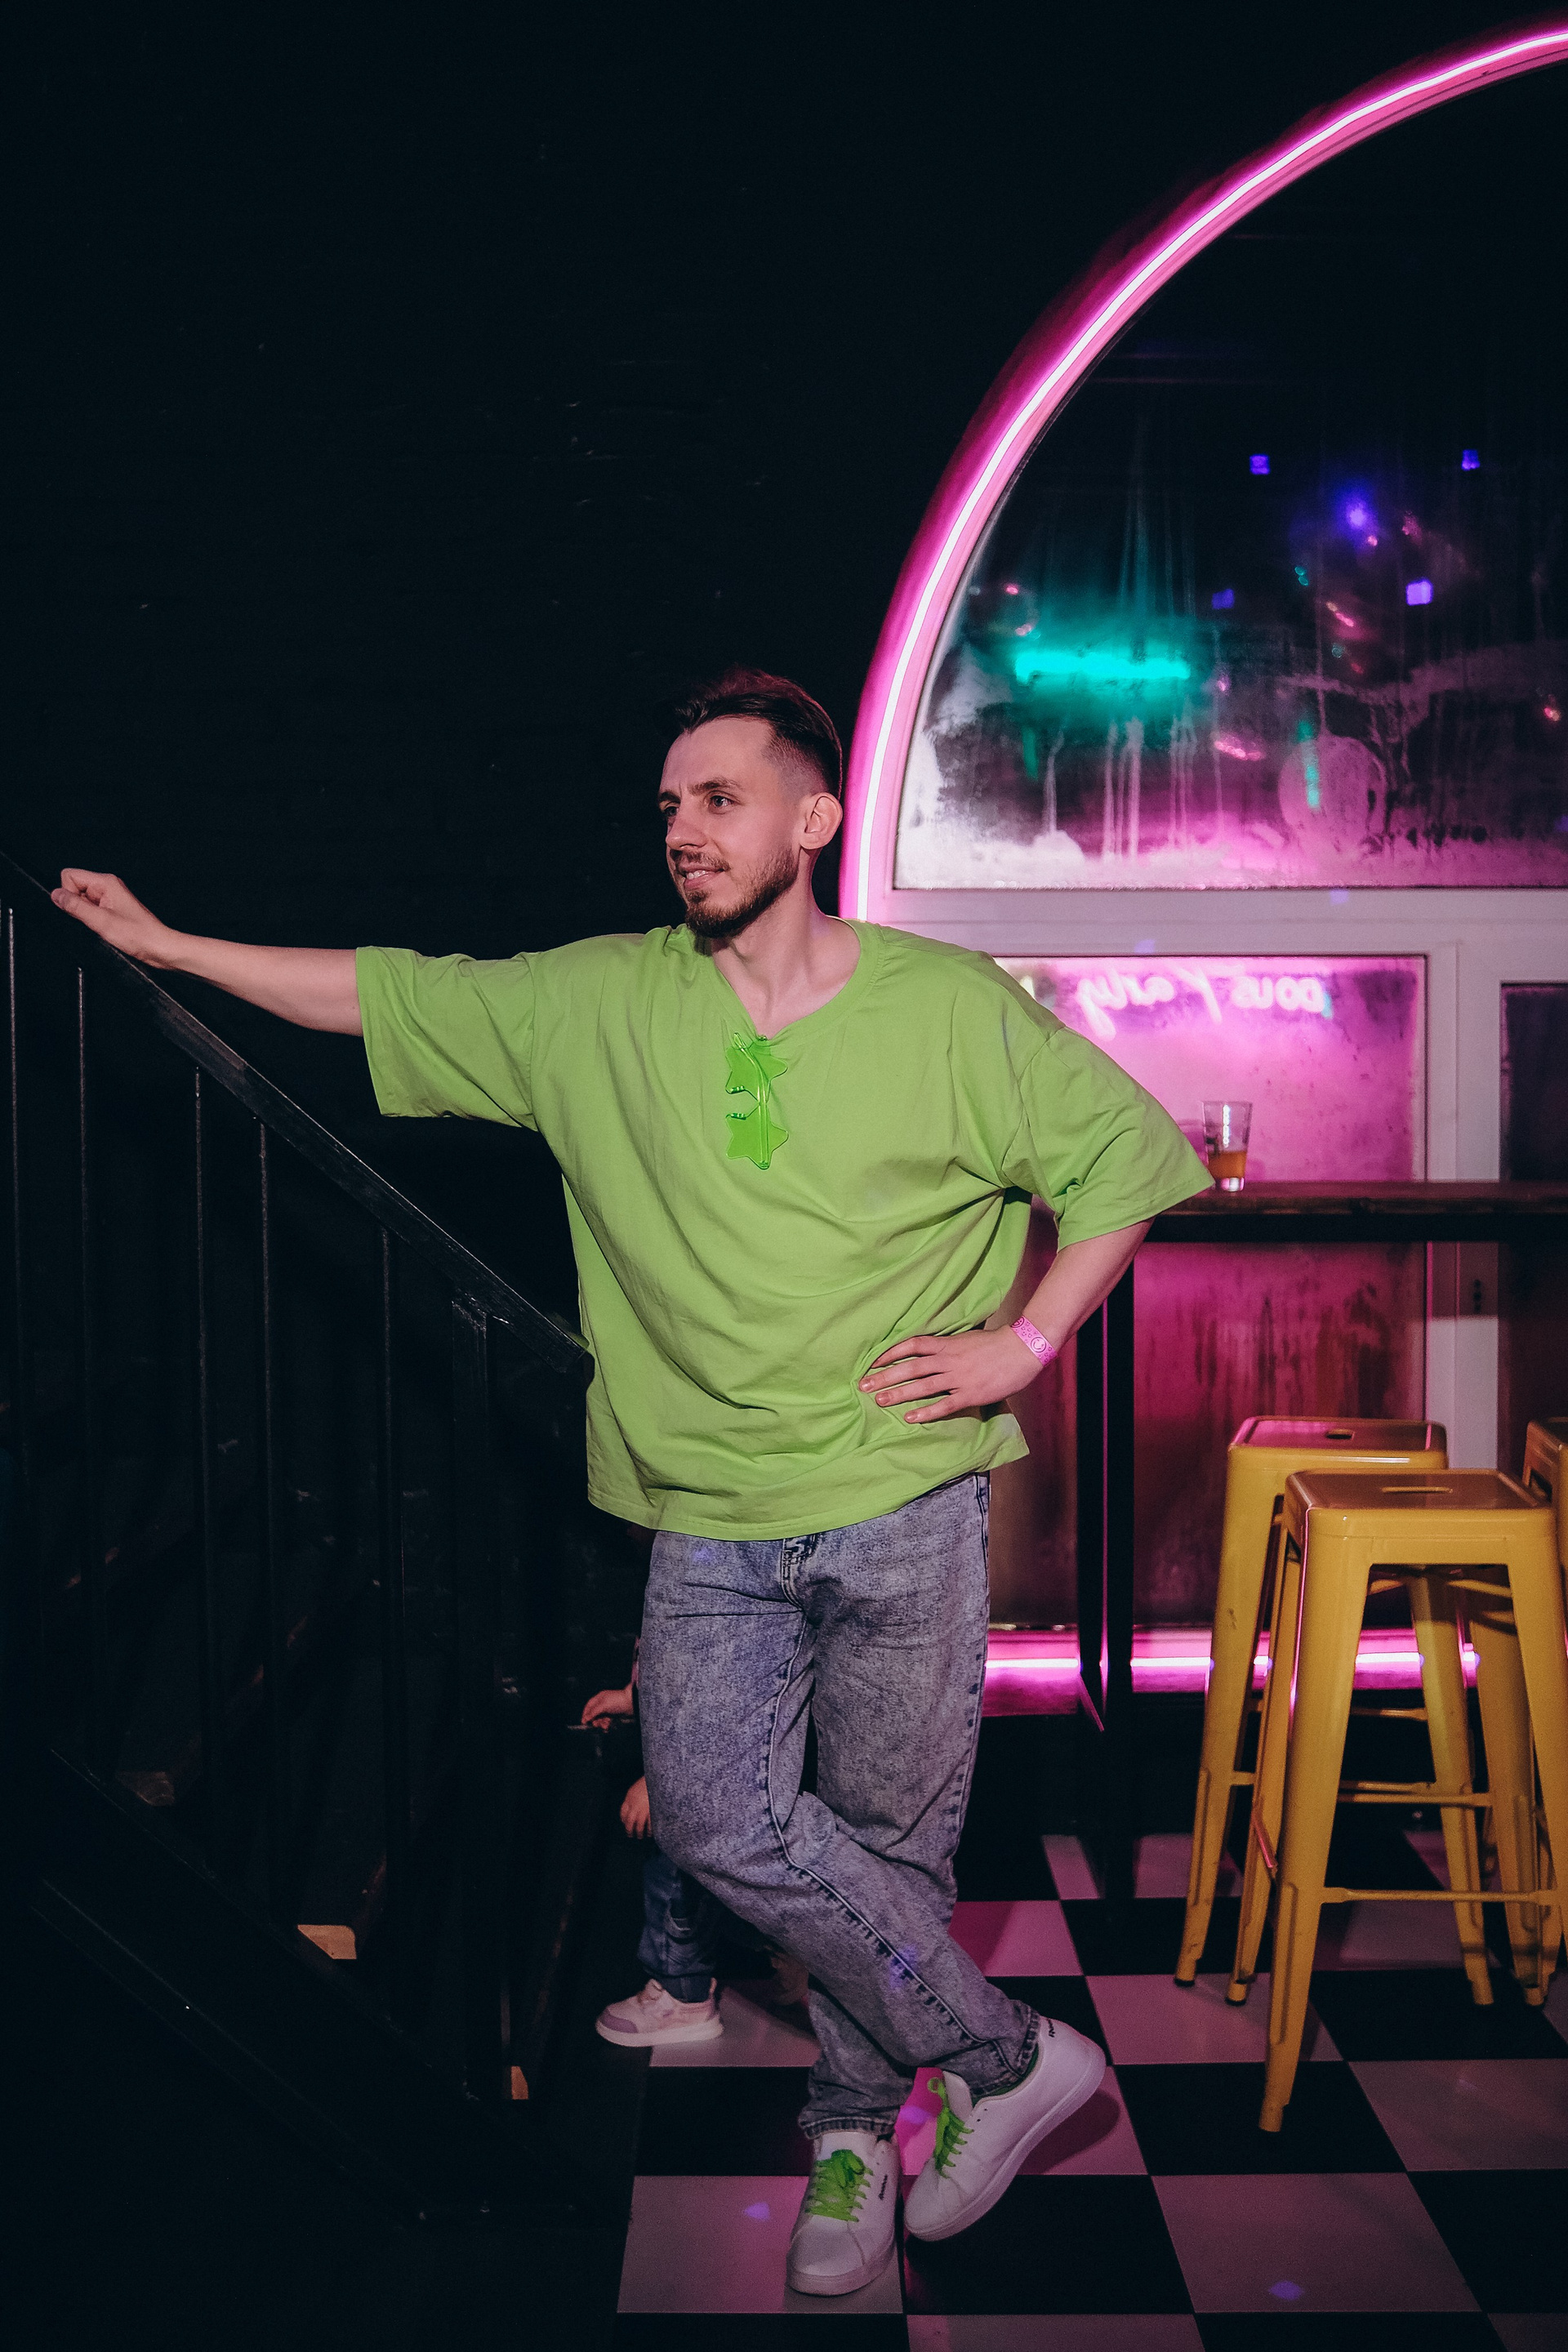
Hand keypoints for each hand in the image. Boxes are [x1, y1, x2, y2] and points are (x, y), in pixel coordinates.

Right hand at [51, 870, 178, 965]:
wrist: (158, 947)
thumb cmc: (138, 935)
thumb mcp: (101, 921)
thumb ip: (75, 906)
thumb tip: (55, 895)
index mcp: (106, 882)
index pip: (70, 875)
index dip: (69, 893)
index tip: (82, 909)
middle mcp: (107, 886)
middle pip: (74, 887)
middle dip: (77, 905)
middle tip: (96, 919)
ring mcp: (110, 898)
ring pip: (81, 900)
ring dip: (86, 914)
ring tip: (104, 925)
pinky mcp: (112, 909)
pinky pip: (91, 910)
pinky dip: (93, 920)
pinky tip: (106, 928)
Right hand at [581, 1683, 634, 1730]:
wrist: (632, 1703)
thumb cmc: (618, 1700)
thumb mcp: (603, 1705)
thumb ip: (593, 1712)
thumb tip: (585, 1718)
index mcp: (599, 1698)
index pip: (589, 1706)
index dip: (586, 1713)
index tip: (584, 1721)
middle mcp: (603, 1703)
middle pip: (594, 1714)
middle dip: (595, 1720)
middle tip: (597, 1725)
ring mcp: (608, 1709)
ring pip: (600, 1718)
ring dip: (601, 1723)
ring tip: (605, 1725)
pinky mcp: (614, 1714)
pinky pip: (606, 1720)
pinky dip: (606, 1724)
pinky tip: (608, 1726)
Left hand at [620, 1777, 650, 1838]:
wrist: (659, 1778)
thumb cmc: (648, 1782)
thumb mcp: (636, 1788)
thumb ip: (632, 1798)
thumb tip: (630, 1809)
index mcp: (629, 1798)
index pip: (623, 1812)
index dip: (623, 1820)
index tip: (625, 1824)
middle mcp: (635, 1805)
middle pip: (629, 1821)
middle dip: (629, 1830)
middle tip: (630, 1835)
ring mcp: (644, 1809)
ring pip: (639, 1825)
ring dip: (639, 1832)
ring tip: (640, 1836)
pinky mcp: (653, 1811)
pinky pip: (650, 1824)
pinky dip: (650, 1830)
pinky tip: (650, 1833)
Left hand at [859, 1325, 1042, 1421]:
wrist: (1022, 1350)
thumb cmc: (995, 1343)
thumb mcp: (966, 1339)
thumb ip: (946, 1346)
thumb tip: (927, 1351)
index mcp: (947, 1344)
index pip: (912, 1345)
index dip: (890, 1353)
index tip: (872, 1362)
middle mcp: (948, 1360)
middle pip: (910, 1367)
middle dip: (885, 1377)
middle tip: (864, 1385)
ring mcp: (959, 1378)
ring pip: (923, 1386)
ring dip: (899, 1394)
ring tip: (879, 1401)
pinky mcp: (971, 1394)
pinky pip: (944, 1405)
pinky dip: (926, 1412)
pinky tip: (910, 1418)